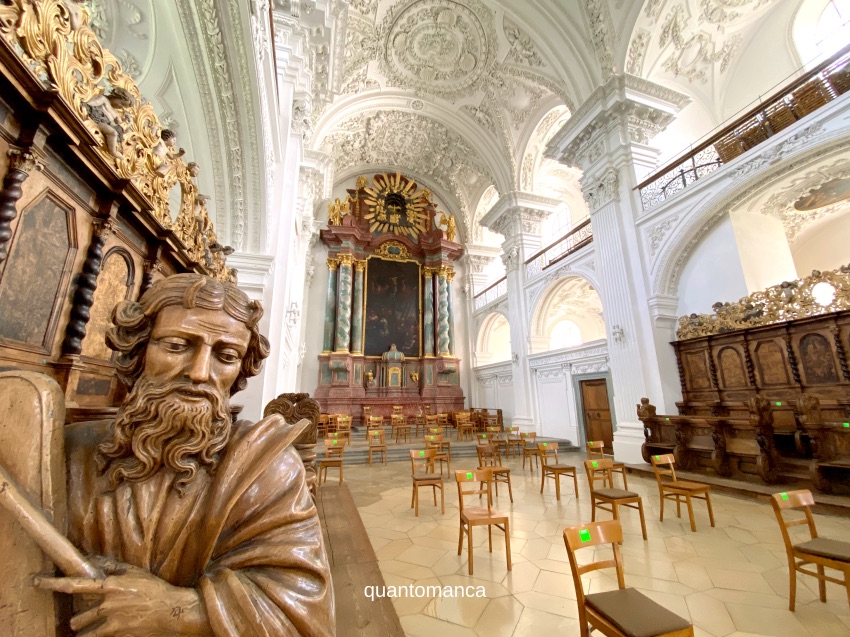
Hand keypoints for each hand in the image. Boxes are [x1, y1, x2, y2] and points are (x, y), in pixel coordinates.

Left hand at [34, 558, 210, 635]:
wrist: (173, 611)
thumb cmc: (155, 590)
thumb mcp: (135, 573)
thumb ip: (113, 567)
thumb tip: (94, 560)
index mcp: (111, 586)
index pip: (74, 584)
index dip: (53, 583)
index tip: (37, 582)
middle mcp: (108, 604)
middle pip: (78, 618)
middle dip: (80, 621)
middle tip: (85, 620)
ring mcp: (112, 622)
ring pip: (86, 633)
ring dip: (88, 632)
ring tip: (96, 630)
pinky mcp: (118, 635)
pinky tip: (109, 633)